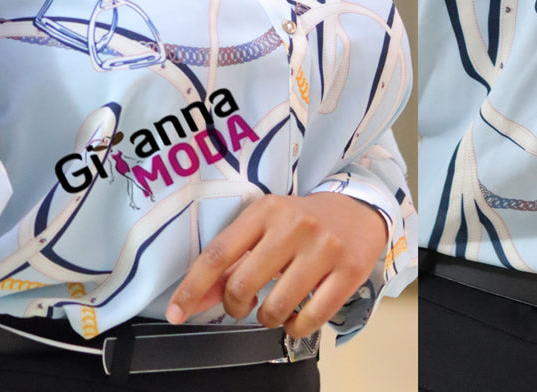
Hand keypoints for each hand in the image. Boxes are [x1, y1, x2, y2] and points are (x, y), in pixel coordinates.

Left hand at [166, 192, 386, 337]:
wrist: (359, 209)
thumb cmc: (303, 221)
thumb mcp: (265, 227)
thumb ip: (231, 262)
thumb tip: (194, 300)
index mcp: (267, 210)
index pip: (219, 253)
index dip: (194, 287)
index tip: (177, 312)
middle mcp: (295, 225)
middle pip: (243, 284)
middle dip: (236, 306)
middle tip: (245, 304)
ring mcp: (324, 248)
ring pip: (276, 307)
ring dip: (267, 318)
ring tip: (274, 306)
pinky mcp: (349, 271)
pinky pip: (310, 319)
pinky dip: (295, 327)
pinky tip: (297, 315)